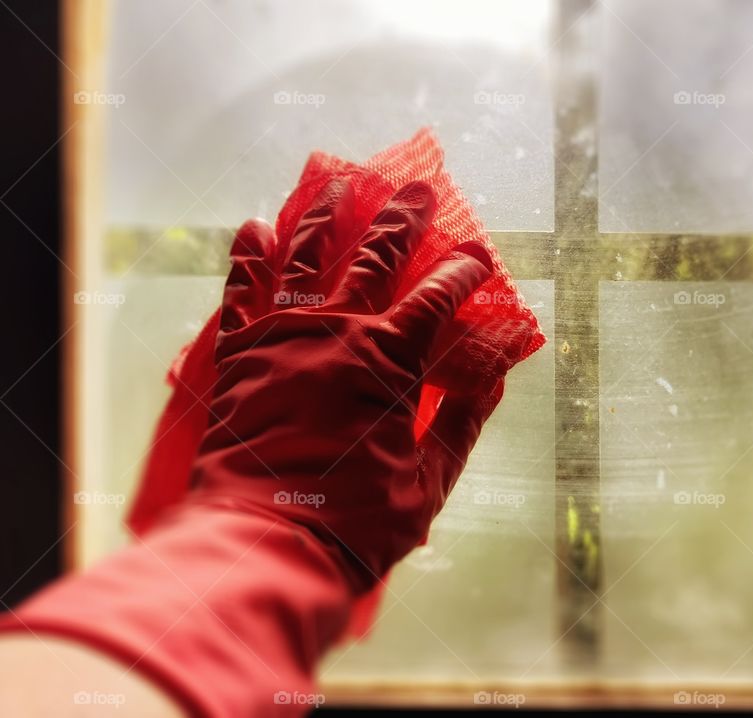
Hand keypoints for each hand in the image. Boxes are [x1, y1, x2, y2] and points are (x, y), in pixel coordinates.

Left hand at [190, 178, 501, 589]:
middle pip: (376, 255)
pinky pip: (242, 290)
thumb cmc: (357, 521)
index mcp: (390, 360)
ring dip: (327, 213)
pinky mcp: (240, 353)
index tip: (479, 253)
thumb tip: (496, 376)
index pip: (438, 297)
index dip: (463, 270)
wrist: (265, 545)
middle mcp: (337, 331)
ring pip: (307, 255)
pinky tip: (255, 224)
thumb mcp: (430, 480)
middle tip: (417, 186)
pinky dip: (249, 254)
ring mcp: (283, 336)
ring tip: (340, 180)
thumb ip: (463, 421)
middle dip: (402, 217)